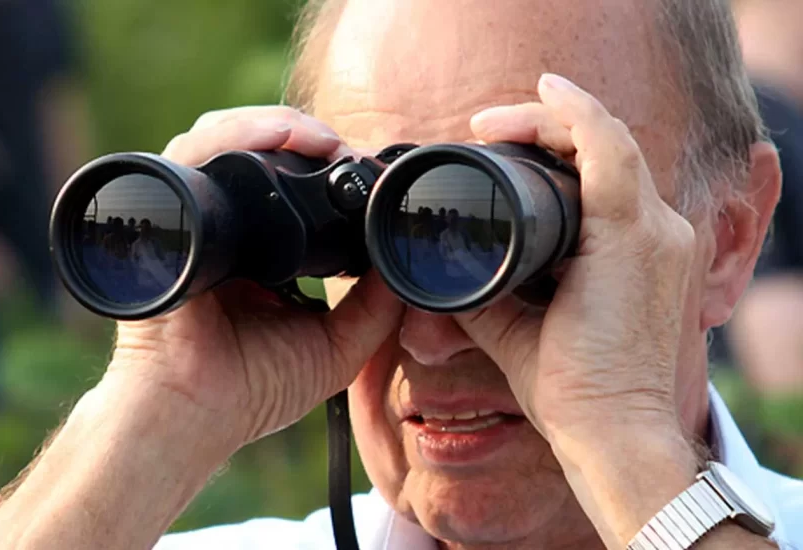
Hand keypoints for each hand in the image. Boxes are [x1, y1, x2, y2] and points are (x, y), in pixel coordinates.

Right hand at [110, 106, 403, 444]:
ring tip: (318, 140)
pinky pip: (191, 152)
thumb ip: (374, 308)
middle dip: (302, 137)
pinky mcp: (168, 215)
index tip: (362, 166)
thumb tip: (405, 259)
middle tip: (344, 149)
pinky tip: (276, 138)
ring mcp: (194, 218)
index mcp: (259, 251)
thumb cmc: (251, 390)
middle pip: (254, 149)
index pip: (287, 184)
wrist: (190, 413)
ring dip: (273, 126)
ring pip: (223, 137)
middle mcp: (225, 227)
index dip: (323, 164)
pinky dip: (232, 133)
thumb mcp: (334, 346)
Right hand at [455, 73, 699, 545]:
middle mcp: (659, 233)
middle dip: (554, 123)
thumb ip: (471, 293)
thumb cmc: (574, 394)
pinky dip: (596, 179)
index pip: (601, 142)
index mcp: (624, 239)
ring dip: (576, 148)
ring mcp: (671, 246)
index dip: (557, 111)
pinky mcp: (668, 263)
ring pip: (626, 168)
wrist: (623, 437)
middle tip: (496, 126)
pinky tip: (558, 187)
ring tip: (521, 148)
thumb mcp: (510, 336)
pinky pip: (633, 199)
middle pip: (613, 145)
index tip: (509, 106)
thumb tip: (436, 268)